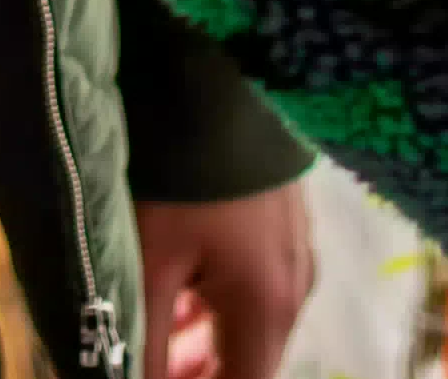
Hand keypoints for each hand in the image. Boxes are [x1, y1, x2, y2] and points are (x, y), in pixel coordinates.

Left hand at [137, 186, 314, 378]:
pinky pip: (264, 288)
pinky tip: (190, 290)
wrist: (222, 95)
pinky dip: (228, 304)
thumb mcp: (152, 266)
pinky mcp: (292, 229)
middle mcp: (294, 290)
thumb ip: (148, 341)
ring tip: (167, 331)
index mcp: (266, 309)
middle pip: (254, 359)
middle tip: (160, 365)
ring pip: (257, 324)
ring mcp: (298, 257)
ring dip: (214, 340)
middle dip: (207, 372)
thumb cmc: (183, 183)